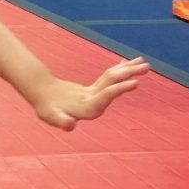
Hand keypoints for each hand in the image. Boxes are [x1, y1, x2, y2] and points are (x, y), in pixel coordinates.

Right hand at [31, 57, 149, 130]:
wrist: (42, 102)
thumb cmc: (46, 109)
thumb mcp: (50, 116)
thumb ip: (60, 121)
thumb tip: (70, 126)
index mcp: (89, 110)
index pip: (107, 96)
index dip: (120, 89)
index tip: (135, 82)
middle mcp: (97, 104)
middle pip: (115, 87)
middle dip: (129, 76)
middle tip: (145, 66)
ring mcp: (96, 96)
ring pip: (114, 81)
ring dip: (128, 71)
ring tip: (143, 62)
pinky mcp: (93, 91)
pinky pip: (108, 79)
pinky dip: (117, 71)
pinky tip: (126, 63)